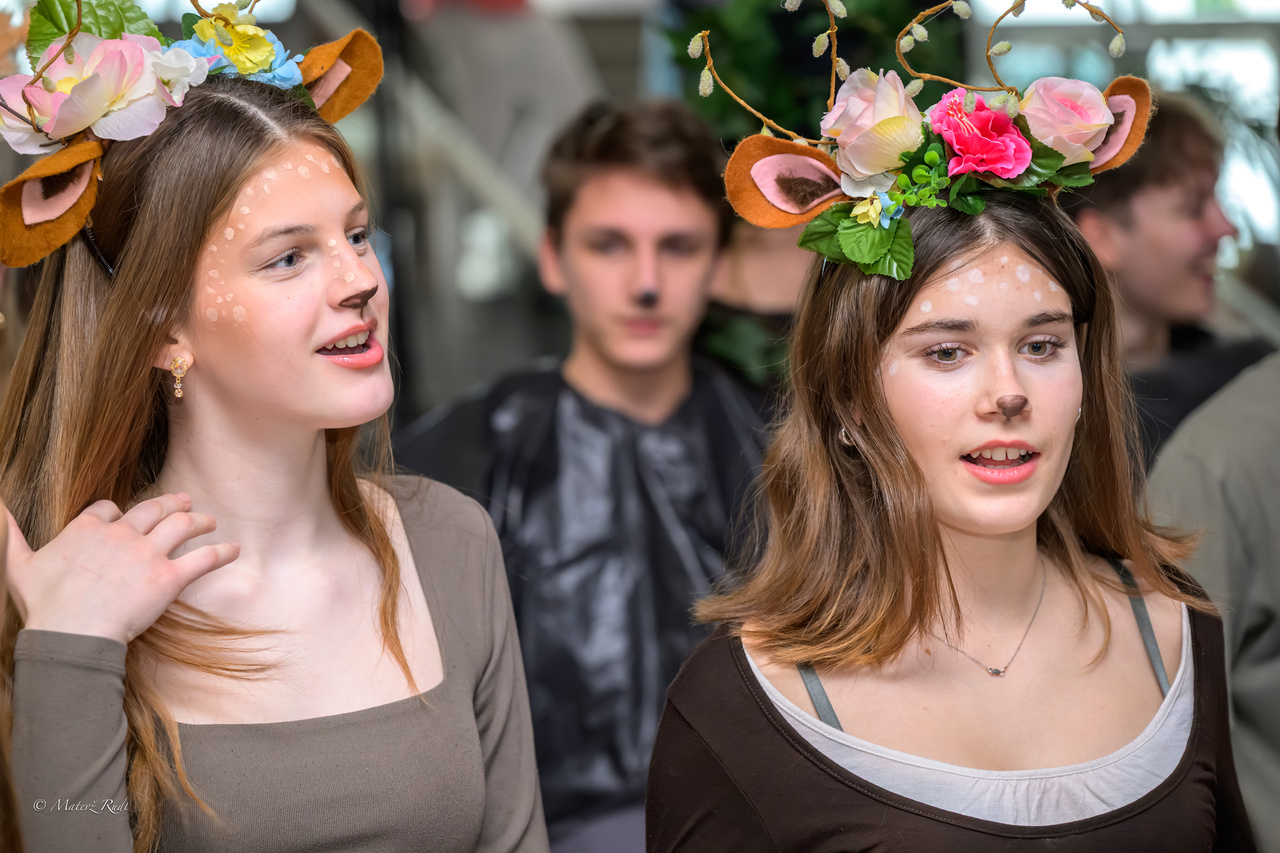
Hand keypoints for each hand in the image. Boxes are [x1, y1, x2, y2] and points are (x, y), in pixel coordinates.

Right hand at [4, 494, 239, 643]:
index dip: (120, 512)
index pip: (110, 509)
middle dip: (170, 503)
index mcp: (87, 529)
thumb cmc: (44, 605)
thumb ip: (9, 536)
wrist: (70, 633)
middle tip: (184, 502)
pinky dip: (221, 552)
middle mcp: (121, 535)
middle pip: (152, 509)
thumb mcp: (18, 566)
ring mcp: (147, 554)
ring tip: (208, 521)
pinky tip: (233, 549)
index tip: (126, 517)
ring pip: (181, 525)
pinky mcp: (168, 578)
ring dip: (198, 520)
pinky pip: (202, 559)